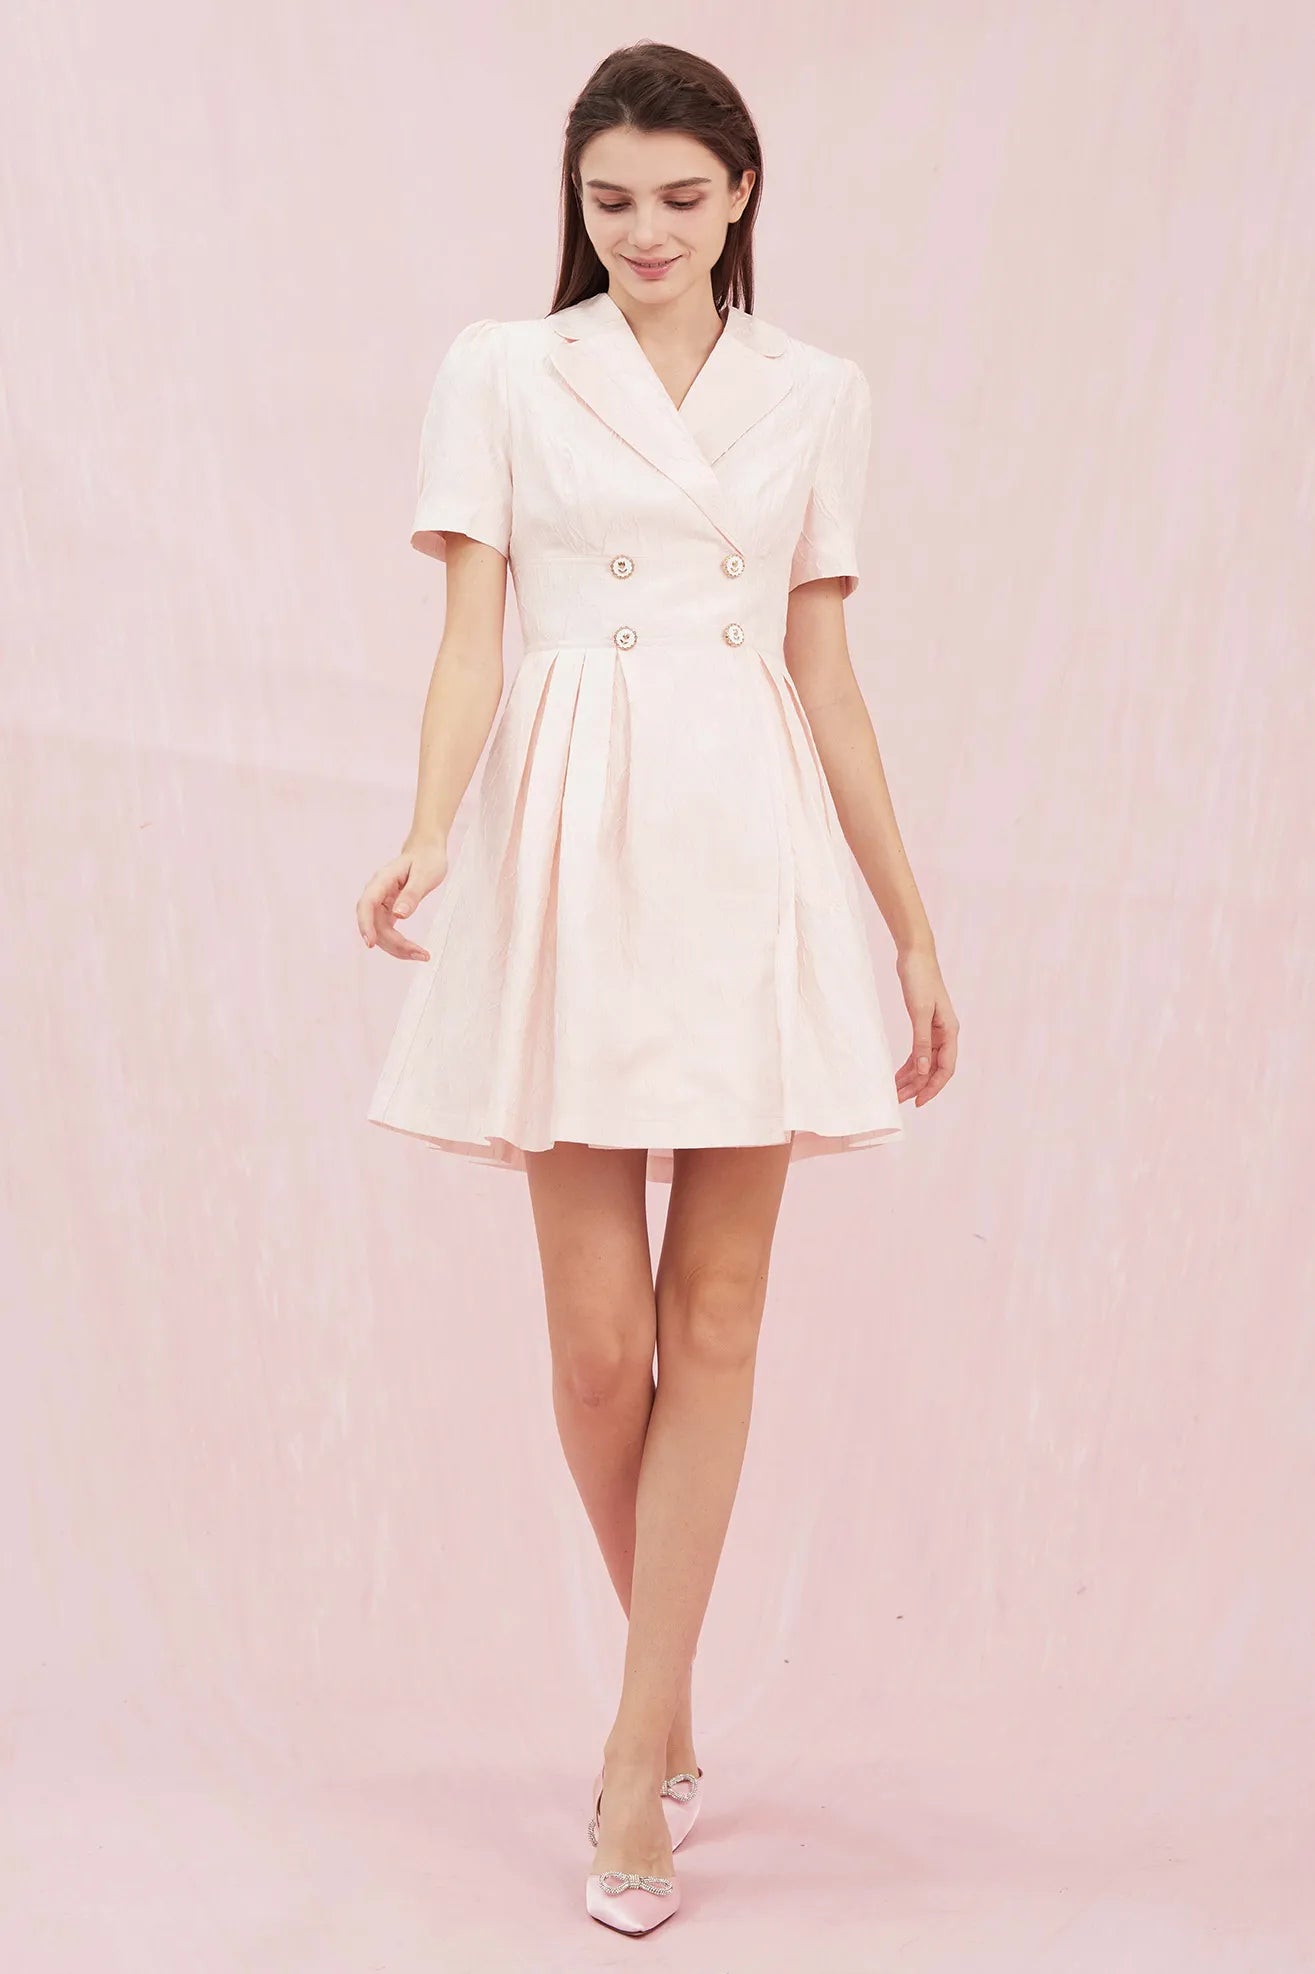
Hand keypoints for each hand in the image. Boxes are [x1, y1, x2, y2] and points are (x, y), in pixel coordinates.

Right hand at [355, 838, 448, 959]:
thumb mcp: (425, 875)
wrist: (427, 850)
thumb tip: (399, 915)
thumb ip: (411, 895)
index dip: (365, 924)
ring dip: (397, 946)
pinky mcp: (388, 910)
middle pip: (375, 923)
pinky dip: (399, 943)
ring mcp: (381, 902)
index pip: (367, 904)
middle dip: (393, 943)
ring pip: (380, 931)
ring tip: (422, 955)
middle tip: (419, 954)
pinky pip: (387, 930)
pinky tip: (414, 951)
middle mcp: (377, 892)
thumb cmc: (427, 859)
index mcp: (382, 880)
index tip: (370, 943)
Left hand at [894, 945, 958, 1106]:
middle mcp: (946, 1033)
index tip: (918, 1103)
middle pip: (934, 1068)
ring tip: (895, 1091)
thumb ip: (921, 1042)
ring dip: (911, 1078)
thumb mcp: (919, 1012)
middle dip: (917, 1086)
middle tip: (898, 1100)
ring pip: (925, 1062)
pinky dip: (908, 1064)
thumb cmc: (919, 979)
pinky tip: (897, 1074)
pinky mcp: (924, 1023)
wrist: (915, 954)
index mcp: (950, 1031)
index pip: (945, 1069)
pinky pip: (918, 1051)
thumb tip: (922, 1070)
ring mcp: (935, 1029)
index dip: (932, 1088)